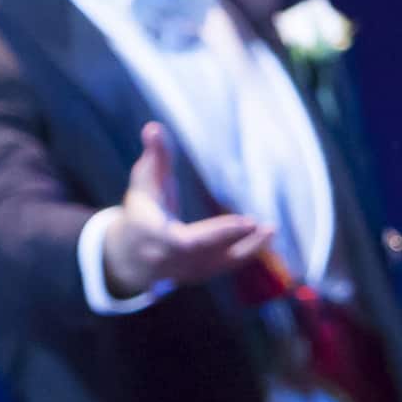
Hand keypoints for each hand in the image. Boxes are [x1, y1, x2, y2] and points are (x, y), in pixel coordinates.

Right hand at [102, 122, 271, 296]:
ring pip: (219, 263)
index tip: (244, 221)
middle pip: (204, 254)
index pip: (184, 240)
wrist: (130, 253)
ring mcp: (184, 271)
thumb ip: (154, 156)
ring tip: (271, 229)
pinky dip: (246, 253)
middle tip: (260, 225)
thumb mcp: (144, 181)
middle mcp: (167, 258)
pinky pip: (224, 266)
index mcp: (152, 235)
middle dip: (232, 240)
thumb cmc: (142, 208)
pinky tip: (266, 236)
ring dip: (248, 249)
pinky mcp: (198, 274)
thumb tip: (153, 127)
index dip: (215, 233)